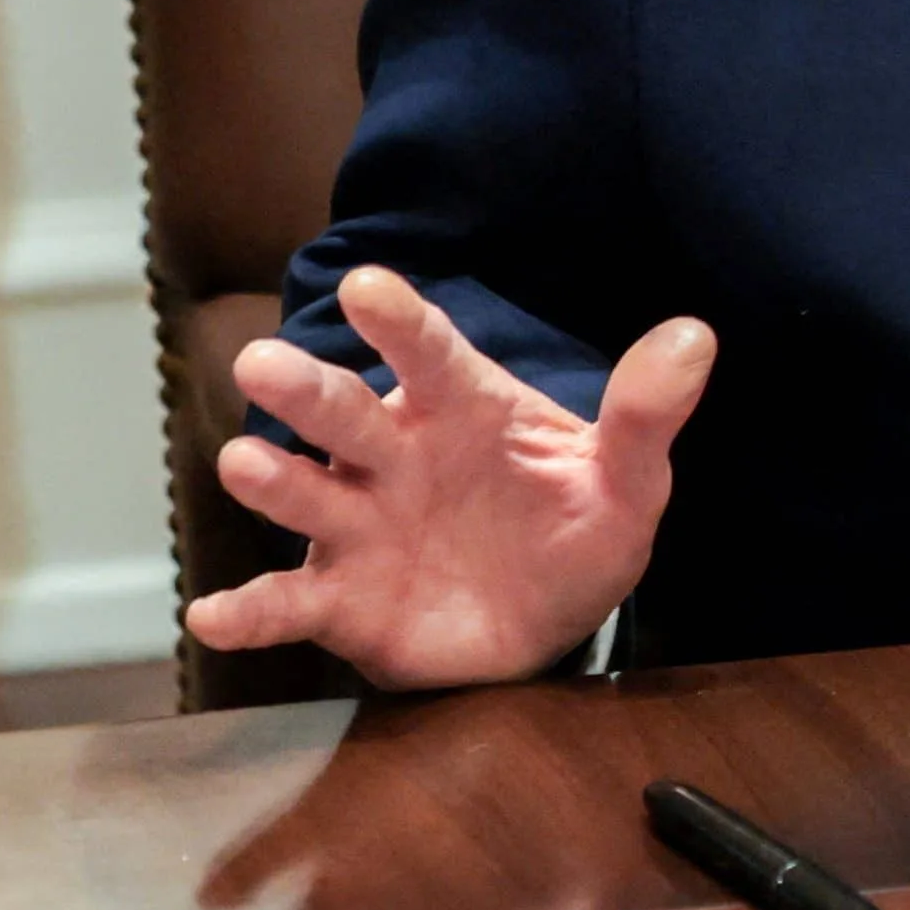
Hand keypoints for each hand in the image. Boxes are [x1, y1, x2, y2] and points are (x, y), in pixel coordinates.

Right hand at [178, 265, 715, 690]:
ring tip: (249, 465)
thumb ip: (644, 415)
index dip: (399, 320)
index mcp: (461, 409)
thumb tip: (695, 338)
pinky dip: (250, 611)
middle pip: (344, 412)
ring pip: (304, 493)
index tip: (368, 286)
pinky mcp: (341, 600)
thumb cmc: (575, 529)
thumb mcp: (626, 480)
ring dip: (272, 480)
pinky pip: (290, 603)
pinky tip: (215, 617)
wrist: (546, 623)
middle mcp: (394, 455)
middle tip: (264, 362)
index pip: (430, 352)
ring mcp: (360, 524)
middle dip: (304, 388)